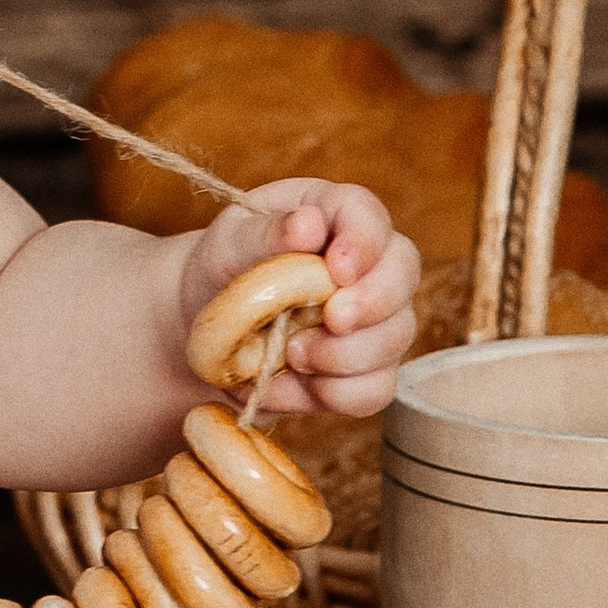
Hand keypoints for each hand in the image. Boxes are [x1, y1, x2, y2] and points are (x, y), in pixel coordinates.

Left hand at [175, 180, 420, 421]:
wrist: (203, 327)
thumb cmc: (221, 272)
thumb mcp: (227, 246)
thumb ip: (264, 234)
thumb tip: (308, 223)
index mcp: (331, 214)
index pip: (367, 214)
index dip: (364, 242)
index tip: (338, 270)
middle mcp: (366, 263)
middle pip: (404, 272)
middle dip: (373, 301)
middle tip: (332, 318)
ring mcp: (374, 318)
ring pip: (395, 337)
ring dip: (345, 354)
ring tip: (291, 354)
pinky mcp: (365, 368)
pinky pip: (376, 388)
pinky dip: (336, 393)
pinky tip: (293, 383)